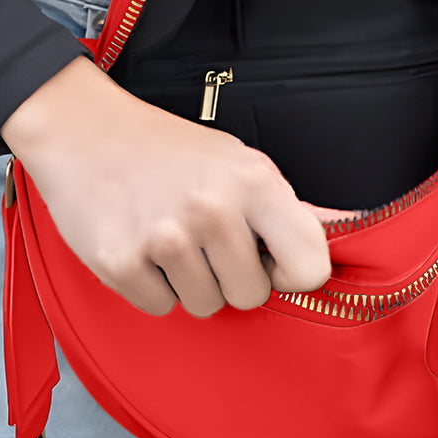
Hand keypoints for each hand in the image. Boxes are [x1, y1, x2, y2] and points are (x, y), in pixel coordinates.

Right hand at [1, 57, 335, 317]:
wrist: (80, 129)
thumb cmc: (168, 150)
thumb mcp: (238, 162)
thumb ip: (289, 208)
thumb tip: (357, 228)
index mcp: (254, 182)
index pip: (310, 268)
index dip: (291, 274)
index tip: (269, 260)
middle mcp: (212, 209)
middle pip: (251, 297)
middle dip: (230, 277)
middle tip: (203, 239)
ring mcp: (164, 238)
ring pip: (204, 306)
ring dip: (188, 282)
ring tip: (168, 237)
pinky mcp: (120, 262)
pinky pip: (159, 308)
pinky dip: (150, 286)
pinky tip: (139, 245)